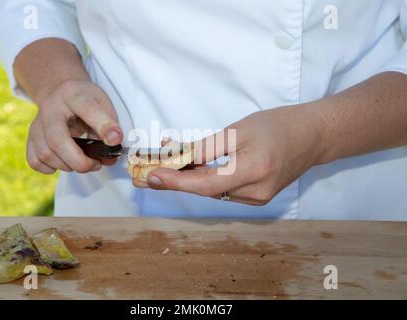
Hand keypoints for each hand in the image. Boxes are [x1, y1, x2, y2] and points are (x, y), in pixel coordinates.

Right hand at [27, 79, 122, 173]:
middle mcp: (50, 107)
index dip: (103, 126)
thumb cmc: (85, 99)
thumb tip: (110, 157)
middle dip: (79, 160)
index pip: (87, 109)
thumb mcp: (103, 103)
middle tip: (95, 164)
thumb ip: (110, 127)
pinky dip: (50, 168)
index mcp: (73, 94)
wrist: (60, 91)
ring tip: (83, 161)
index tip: (114, 140)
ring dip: (68, 166)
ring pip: (45, 154)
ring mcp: (37, 123)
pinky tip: (64, 162)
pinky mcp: (31, 137)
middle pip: (57, 140)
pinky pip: (35, 160)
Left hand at [145, 105, 323, 204]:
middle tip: (144, 174)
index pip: (205, 184)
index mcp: (252, 172)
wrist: (312, 136)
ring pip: (212, 191)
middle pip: (204, 190)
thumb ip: (207, 147)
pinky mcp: (256, 197)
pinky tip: (190, 168)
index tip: (150, 177)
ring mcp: (256, 198)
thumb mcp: (239, 130)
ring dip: (187, 178)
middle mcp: (254, 193)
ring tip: (163, 165)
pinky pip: (223, 190)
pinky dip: (204, 179)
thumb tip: (178, 158)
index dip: (175, 182)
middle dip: (173, 181)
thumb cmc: (278, 126)